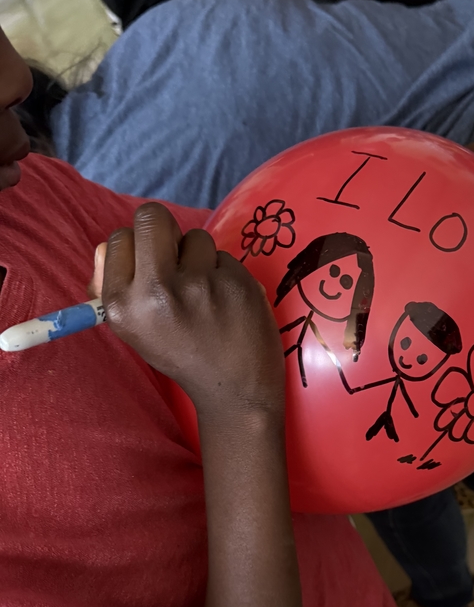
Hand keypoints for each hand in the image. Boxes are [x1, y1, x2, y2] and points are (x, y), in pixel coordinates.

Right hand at [92, 203, 285, 414]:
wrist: (233, 389)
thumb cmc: (180, 352)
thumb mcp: (133, 329)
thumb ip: (111, 284)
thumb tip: (104, 246)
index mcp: (121, 306)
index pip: (118, 238)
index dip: (138, 248)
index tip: (152, 268)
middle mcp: (156, 293)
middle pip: (153, 217)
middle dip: (165, 230)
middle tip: (178, 259)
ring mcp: (199, 285)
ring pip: (195, 236)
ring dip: (201, 258)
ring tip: (206, 293)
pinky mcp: (235, 282)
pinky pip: (225, 256)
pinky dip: (226, 274)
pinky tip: (228, 303)